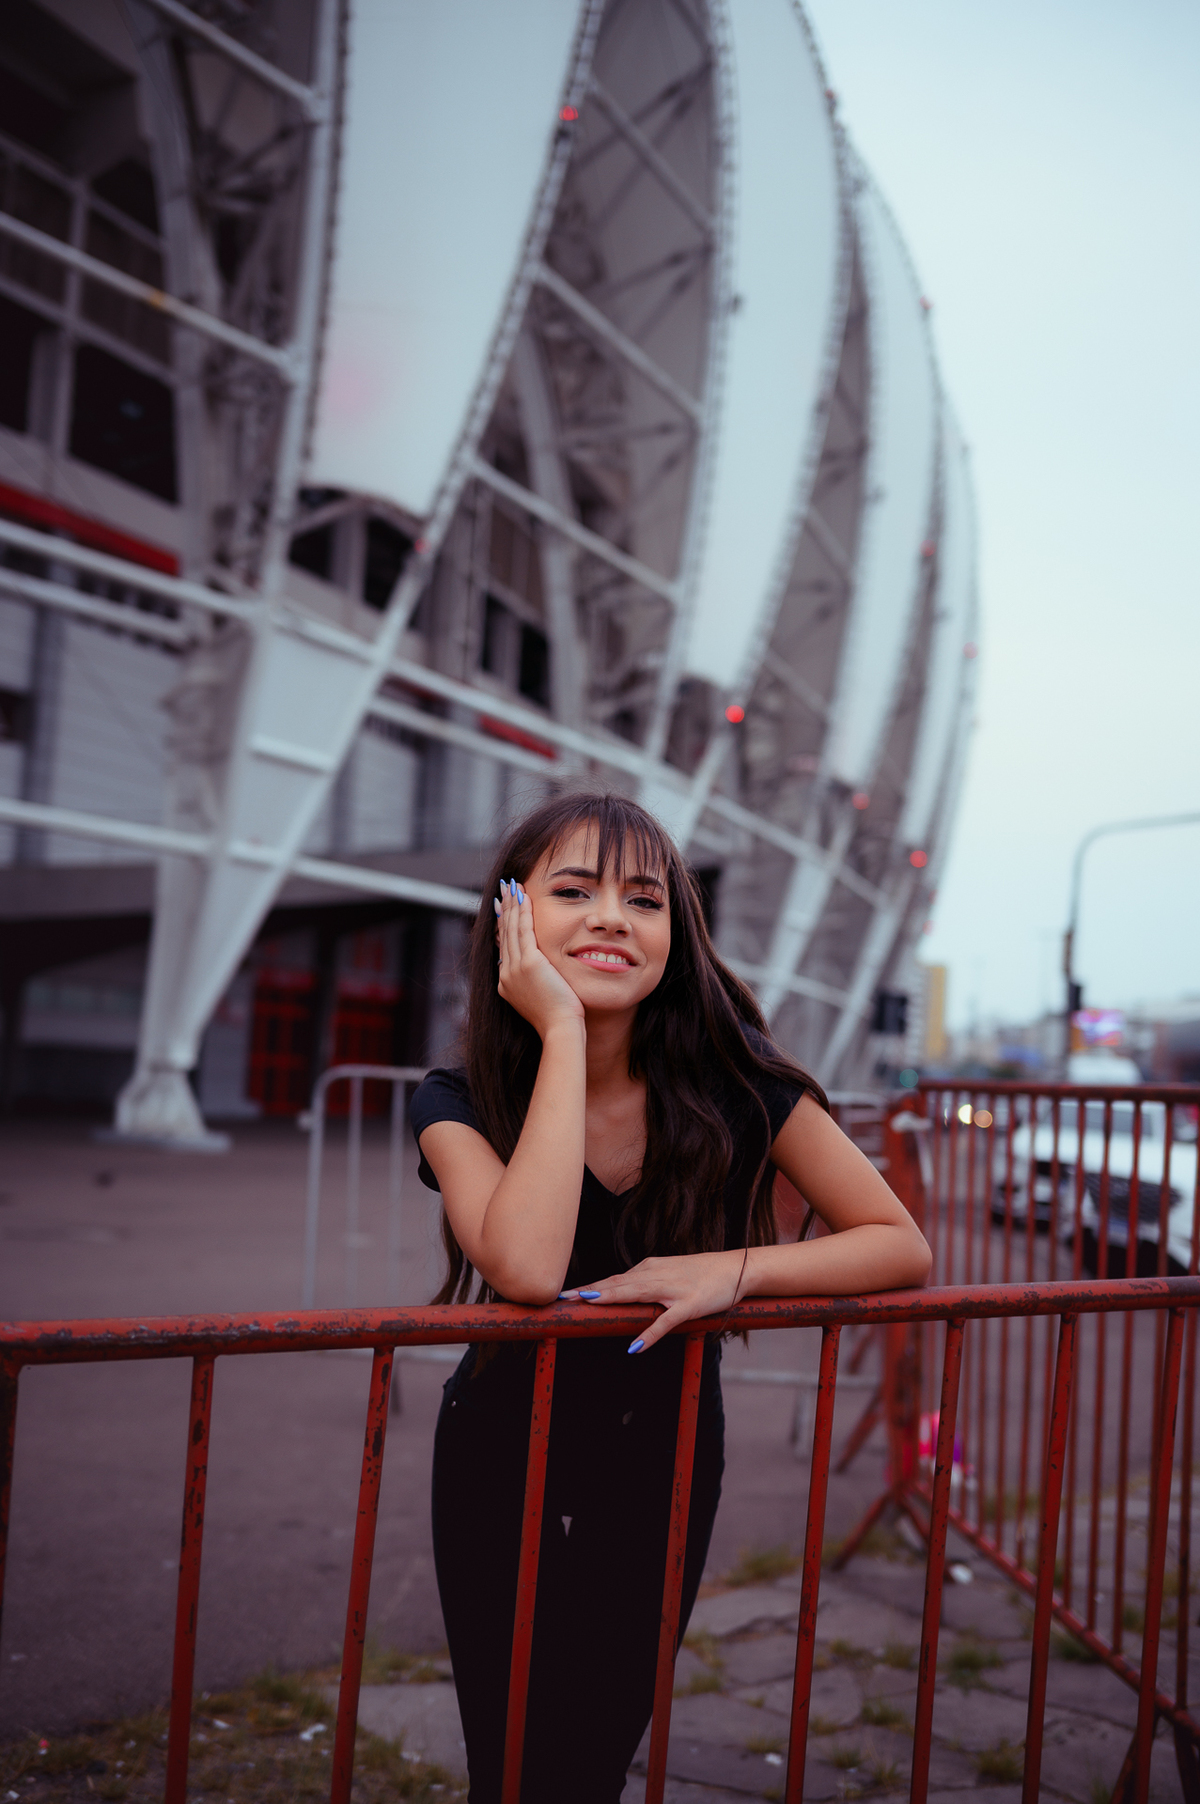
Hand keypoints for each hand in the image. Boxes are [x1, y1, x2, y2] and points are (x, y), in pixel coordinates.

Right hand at [495, 879, 584, 1038]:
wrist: (560, 1027)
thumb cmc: (558, 1017)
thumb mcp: (540, 996)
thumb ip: (535, 980)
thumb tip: (539, 968)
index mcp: (506, 984)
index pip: (504, 946)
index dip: (504, 925)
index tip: (505, 908)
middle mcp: (505, 974)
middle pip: (504, 934)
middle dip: (505, 909)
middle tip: (505, 889)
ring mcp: (514, 968)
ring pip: (511, 928)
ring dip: (512, 905)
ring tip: (512, 886)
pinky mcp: (529, 963)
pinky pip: (524, 930)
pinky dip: (524, 912)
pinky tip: (525, 897)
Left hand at [562, 1251, 746, 1352]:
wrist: (734, 1269)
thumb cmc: (700, 1273)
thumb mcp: (668, 1273)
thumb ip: (645, 1281)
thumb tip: (621, 1290)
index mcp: (649, 1269)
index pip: (614, 1279)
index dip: (590, 1286)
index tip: (566, 1293)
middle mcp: (656, 1276)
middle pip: (618, 1283)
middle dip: (590, 1290)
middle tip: (564, 1297)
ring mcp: (672, 1290)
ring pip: (636, 1294)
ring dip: (611, 1298)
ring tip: (588, 1304)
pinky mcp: (689, 1306)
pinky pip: (666, 1322)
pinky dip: (650, 1333)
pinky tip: (635, 1346)